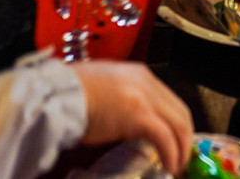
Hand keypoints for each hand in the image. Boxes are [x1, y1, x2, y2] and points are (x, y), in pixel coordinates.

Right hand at [72, 60, 192, 175]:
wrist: (55, 94)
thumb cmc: (69, 92)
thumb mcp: (104, 86)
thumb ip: (121, 98)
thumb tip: (125, 117)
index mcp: (139, 73)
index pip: (168, 98)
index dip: (175, 121)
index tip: (175, 138)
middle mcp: (147, 81)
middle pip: (179, 111)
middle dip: (184, 136)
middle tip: (182, 156)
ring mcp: (145, 97)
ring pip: (178, 124)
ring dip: (181, 147)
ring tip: (178, 165)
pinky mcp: (139, 116)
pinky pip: (165, 137)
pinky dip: (172, 153)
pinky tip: (170, 166)